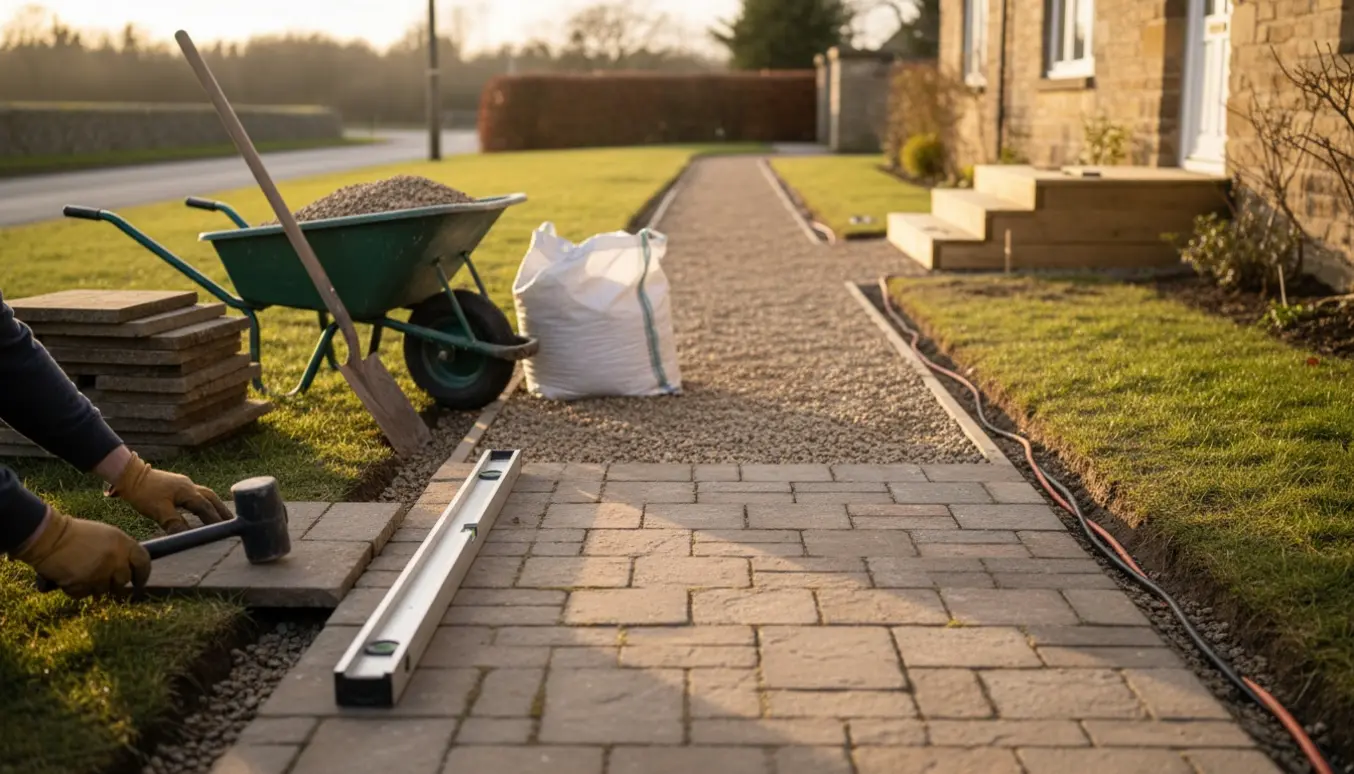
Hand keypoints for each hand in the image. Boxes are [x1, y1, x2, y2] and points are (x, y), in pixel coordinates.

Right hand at [14, 508, 150, 598]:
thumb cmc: (77, 534)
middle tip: (107, 582)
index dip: (143, 574)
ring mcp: (99, 574)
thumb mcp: (106, 536)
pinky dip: (79, 590)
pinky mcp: (83, 585)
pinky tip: (72, 578)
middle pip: (124, 581)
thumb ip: (120, 551)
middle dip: (116, 584)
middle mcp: (115, 560)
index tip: (139, 582)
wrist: (49, 538)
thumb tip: (128, 568)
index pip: (143, 562)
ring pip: (104, 590)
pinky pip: (85, 594)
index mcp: (123, 544)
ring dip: (95, 586)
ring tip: (83, 573)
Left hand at [109, 453, 230, 533]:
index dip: (216, 519)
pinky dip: (203, 502)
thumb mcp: (158, 510)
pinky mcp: (176, 485)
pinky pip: (196, 494)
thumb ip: (174, 523)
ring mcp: (183, 484)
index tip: (225, 529)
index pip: (206, 507)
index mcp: (187, 491)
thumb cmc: (143, 492)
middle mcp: (189, 486)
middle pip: (211, 498)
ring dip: (214, 505)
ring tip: (221, 515)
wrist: (128, 475)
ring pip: (204, 495)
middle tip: (232, 520)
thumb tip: (187, 536)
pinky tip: (200, 508)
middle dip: (221, 510)